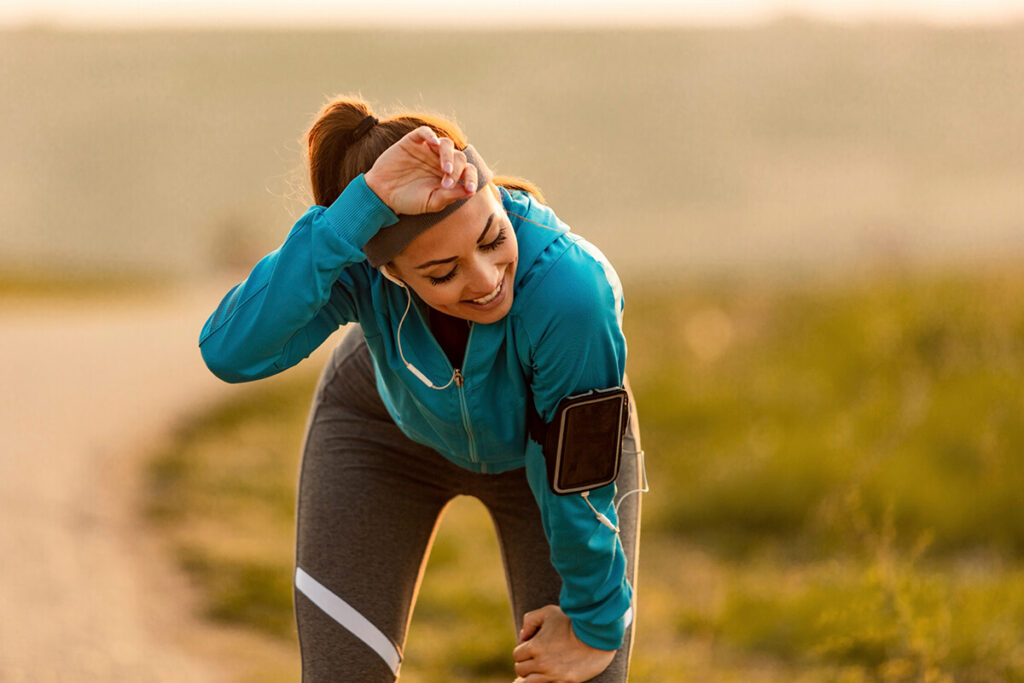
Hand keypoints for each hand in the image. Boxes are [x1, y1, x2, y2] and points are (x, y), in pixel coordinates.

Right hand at [363, 126, 479, 214]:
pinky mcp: (412, 142)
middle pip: (459, 157)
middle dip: (457, 171)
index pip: (468, 171)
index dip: (472, 178)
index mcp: (449, 175)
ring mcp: (427, 150)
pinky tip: (433, 143)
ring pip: (446, 143)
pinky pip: (424, 132)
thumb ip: (450, 196)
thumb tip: (471, 192)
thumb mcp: (431, 202)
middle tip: (447, 184)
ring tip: (445, 169)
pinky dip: (430, 135)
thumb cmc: (408, 201)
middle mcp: (441, 161)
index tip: (470, 189)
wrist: (382, 195)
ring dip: (449, 155)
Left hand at [512, 605, 615, 682]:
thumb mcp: (549, 612)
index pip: (517, 655)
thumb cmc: (572, 621)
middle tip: (537, 658)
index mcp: (535, 646)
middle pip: (521, 670)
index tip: (533, 647)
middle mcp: (541, 663)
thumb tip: (522, 637)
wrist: (597, 635)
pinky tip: (547, 676)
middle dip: (526, 663)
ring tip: (539, 670)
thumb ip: (530, 620)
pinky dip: (543, 681)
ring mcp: (553, 675)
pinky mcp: (565, 682)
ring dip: (531, 676)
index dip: (524, 650)